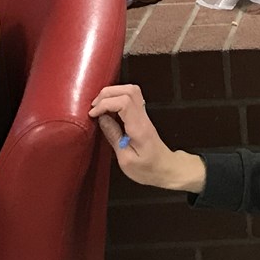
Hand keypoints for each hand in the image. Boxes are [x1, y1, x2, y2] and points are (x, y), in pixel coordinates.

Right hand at [88, 83, 204, 192]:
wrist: (166, 168)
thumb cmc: (147, 169)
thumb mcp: (126, 160)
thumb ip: (114, 137)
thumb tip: (102, 118)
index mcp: (139, 127)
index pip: (124, 102)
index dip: (105, 104)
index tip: (93, 114)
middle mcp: (143, 117)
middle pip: (129, 90)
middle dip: (107, 94)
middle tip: (94, 108)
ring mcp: (144, 114)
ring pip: (131, 90)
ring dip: (112, 93)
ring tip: (99, 106)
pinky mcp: (142, 116)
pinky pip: (131, 97)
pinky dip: (117, 97)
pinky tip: (108, 108)